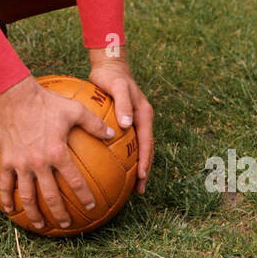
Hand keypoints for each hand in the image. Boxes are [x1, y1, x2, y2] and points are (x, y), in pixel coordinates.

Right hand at [0, 76, 116, 230]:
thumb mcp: (75, 110)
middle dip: (60, 213)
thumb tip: (113, 133)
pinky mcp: (7, 160)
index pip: (75, 181)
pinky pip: (6, 184)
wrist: (15, 96)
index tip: (92, 206)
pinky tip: (9, 209)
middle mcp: (39, 163)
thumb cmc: (47, 102)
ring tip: (40, 226)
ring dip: (34, 213)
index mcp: (57, 153)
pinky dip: (7, 198)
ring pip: (27, 196)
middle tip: (67, 224)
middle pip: (51, 196)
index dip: (84, 196)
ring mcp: (21, 164)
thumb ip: (95, 124)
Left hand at [86, 56, 153, 194]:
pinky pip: (125, 144)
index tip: (142, 175)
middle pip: (146, 150)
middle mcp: (141, 121)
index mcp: (144, 115)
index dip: (145, 160)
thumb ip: (123, 105)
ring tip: (129, 186)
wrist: (109, 67)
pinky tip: (111, 168)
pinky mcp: (124, 123)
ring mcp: (134, 123)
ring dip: (136, 167)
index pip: (147, 142)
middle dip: (144, 171)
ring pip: (137, 150)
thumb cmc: (112, 76)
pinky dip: (122, 157)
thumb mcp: (118, 87)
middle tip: (139, 190)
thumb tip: (126, 125)